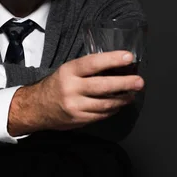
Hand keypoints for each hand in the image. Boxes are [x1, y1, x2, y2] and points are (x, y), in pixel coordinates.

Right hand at [8, 51, 143, 135]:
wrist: (36, 107)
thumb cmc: (57, 84)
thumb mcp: (67, 71)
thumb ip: (87, 69)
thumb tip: (116, 66)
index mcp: (69, 71)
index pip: (93, 63)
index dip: (112, 59)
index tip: (128, 57)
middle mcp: (71, 88)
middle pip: (103, 86)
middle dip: (124, 84)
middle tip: (139, 81)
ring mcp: (75, 106)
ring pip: (105, 104)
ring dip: (122, 99)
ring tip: (132, 94)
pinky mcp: (79, 120)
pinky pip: (101, 114)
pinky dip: (113, 109)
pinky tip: (119, 104)